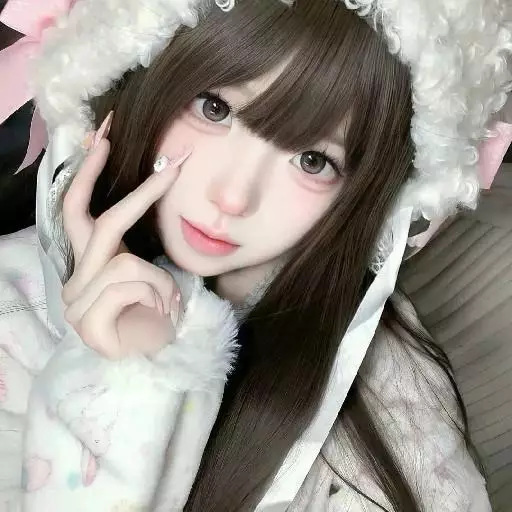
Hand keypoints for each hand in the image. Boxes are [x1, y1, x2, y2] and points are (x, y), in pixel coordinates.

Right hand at [61, 117, 190, 358]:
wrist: (148, 357)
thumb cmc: (149, 314)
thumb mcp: (144, 272)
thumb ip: (133, 245)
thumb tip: (151, 193)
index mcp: (89, 263)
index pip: (79, 210)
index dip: (89, 172)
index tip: (104, 137)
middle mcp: (76, 278)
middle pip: (93, 221)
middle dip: (124, 188)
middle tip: (159, 161)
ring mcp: (76, 302)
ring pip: (126, 262)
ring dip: (159, 279)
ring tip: (169, 301)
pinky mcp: (88, 323)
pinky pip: (131, 287)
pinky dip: (157, 293)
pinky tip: (162, 312)